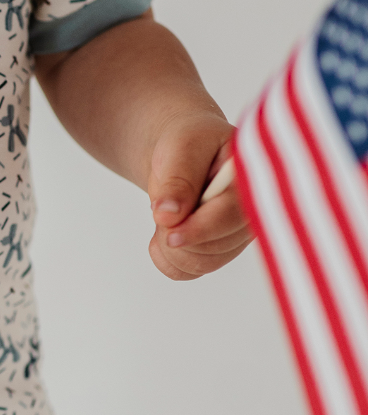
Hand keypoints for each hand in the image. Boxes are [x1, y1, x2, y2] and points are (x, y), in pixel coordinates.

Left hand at [147, 111, 252, 280]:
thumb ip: (178, 179)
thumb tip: (168, 215)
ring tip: (163, 216)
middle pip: (217, 247)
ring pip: (203, 263)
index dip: (201, 229)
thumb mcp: (181, 147)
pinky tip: (162, 236)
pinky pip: (190, 272)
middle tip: (161, 206)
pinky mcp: (220, 251)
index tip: (171, 234)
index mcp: (252, 180)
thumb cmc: (188, 143)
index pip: (232, 215)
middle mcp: (253, 213)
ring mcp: (237, 236)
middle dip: (178, 234)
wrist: (182, 154)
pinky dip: (168, 259)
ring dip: (171, 247)